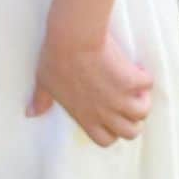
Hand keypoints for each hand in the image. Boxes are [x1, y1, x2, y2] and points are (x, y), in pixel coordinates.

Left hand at [26, 19, 153, 146]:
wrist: (73, 38)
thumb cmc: (55, 58)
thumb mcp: (45, 82)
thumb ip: (41, 101)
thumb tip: (31, 113)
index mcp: (85, 116)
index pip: (105, 140)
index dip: (111, 131)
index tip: (111, 116)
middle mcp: (105, 112)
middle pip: (130, 132)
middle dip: (132, 120)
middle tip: (128, 102)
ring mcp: (120, 98)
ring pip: (142, 113)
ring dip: (142, 100)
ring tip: (136, 87)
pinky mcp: (131, 80)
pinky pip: (147, 85)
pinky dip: (144, 77)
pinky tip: (137, 68)